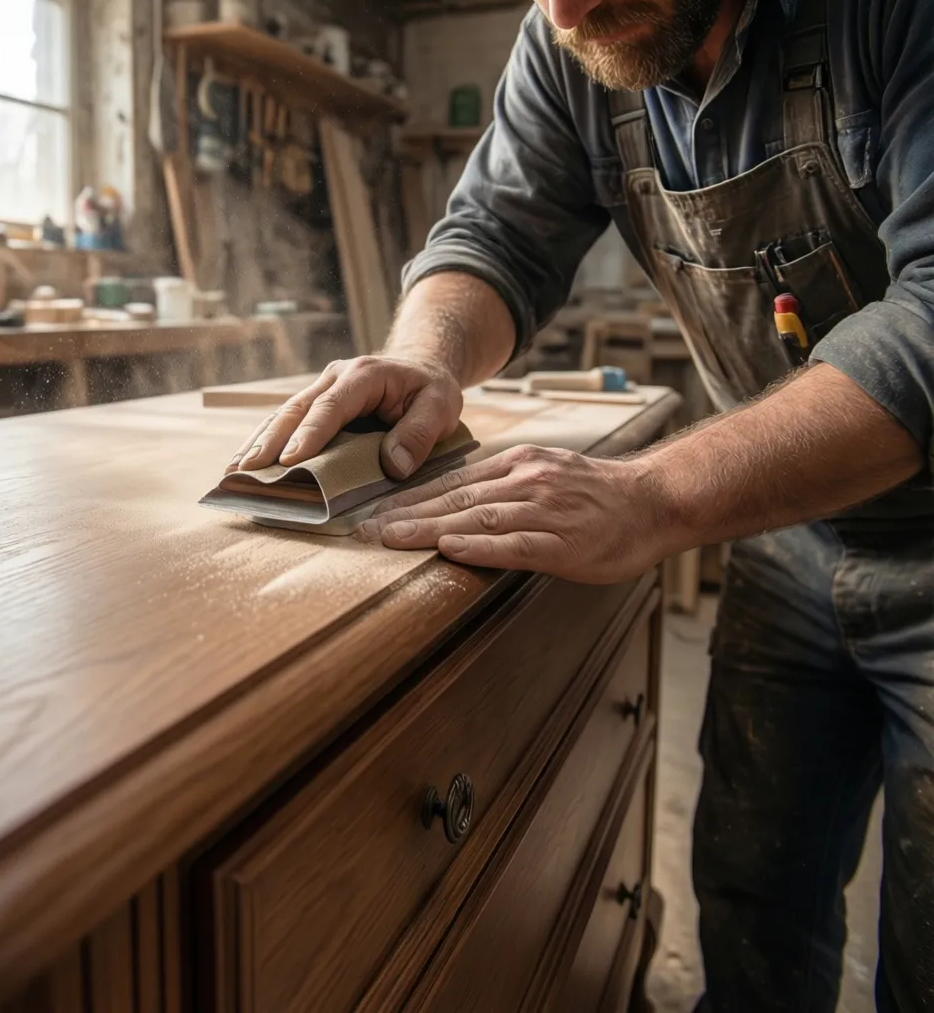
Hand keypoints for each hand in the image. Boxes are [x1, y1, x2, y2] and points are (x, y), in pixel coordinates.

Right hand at [226, 356, 463, 478]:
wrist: (423, 370)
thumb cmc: (431, 390)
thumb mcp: (441, 407)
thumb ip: (419, 433)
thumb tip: (393, 466)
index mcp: (363, 376)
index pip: (331, 406)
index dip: (310, 433)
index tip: (289, 460)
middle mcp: (335, 378)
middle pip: (296, 410)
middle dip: (269, 441)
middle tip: (246, 470)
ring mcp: (321, 389)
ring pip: (284, 415)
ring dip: (258, 442)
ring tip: (234, 471)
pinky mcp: (316, 404)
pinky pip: (287, 422)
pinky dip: (265, 441)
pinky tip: (246, 463)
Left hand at [357, 445, 681, 583]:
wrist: (654, 500)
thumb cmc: (599, 497)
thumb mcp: (547, 475)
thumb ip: (505, 488)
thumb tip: (459, 505)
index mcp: (517, 466)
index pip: (452, 483)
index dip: (410, 498)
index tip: (374, 511)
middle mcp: (525, 481)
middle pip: (453, 498)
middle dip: (404, 514)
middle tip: (362, 530)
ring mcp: (544, 509)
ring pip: (475, 518)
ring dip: (428, 529)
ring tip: (389, 540)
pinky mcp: (562, 541)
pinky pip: (514, 543)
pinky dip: (480, 546)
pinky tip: (449, 550)